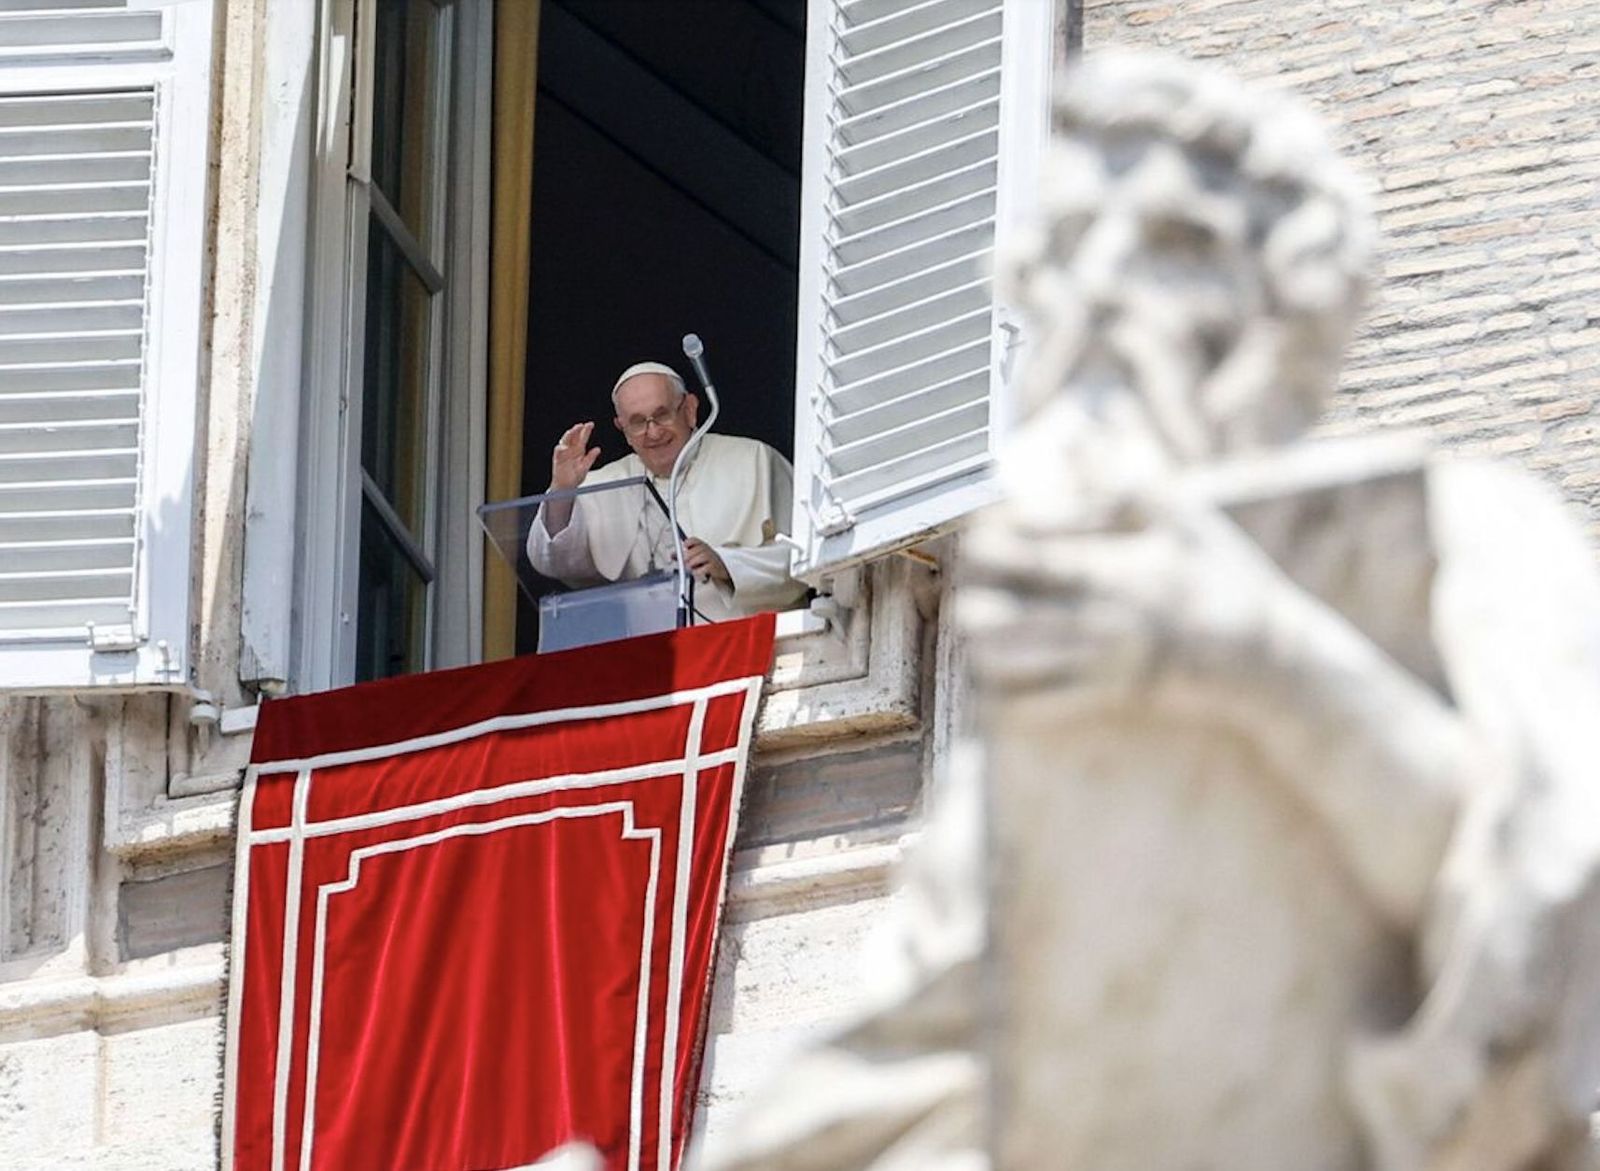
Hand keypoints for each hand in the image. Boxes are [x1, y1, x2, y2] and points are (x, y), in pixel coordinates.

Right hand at [550, 422, 600, 490]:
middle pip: (573, 437)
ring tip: (572, 431)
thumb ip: (591, 458)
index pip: (582, 438)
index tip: (590, 424)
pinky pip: (558, 452)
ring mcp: (564, 453)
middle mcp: (571, 450)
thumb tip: (598, 449)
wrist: (566, 486)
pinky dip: (560, 449)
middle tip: (580, 425)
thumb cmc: (575, 477)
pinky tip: (563, 446)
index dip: (586, 431)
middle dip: (576, 430)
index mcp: (579, 451)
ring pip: (565, 442)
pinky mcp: (558, 459)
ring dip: (568, 436)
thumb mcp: (585, 467)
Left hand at [683, 538, 729, 584]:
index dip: (688, 543)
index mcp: (702, 546)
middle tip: (684, 561)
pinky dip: (698, 571)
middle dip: (688, 556)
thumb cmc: (708, 562)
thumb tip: (673, 555)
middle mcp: (707, 550)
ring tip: (690, 568)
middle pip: (696, 549)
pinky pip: (705, 568)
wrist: (723, 570)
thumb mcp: (696, 557)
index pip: (694, 540)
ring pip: (700, 557)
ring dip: (692, 563)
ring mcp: (712, 558)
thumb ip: (684, 555)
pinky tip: (697, 572)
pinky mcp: (714, 567)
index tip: (684, 547)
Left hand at [957, 493, 1281, 701]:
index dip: (984, 540)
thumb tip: (1088, 423)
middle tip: (974, 578)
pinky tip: (1002, 669)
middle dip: (969, 593)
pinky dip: (1003, 690)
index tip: (980, 530)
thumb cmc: (1225, 579)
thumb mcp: (1185, 516)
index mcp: (1112, 567)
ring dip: (979, 641)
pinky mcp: (1103, 699)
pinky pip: (1030, 707)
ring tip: (982, 622)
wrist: (1270, 661)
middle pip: (992, 612)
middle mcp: (1096, 618)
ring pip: (1000, 662)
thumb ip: (1125, 475)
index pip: (1020, 552)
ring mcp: (1096, 663)